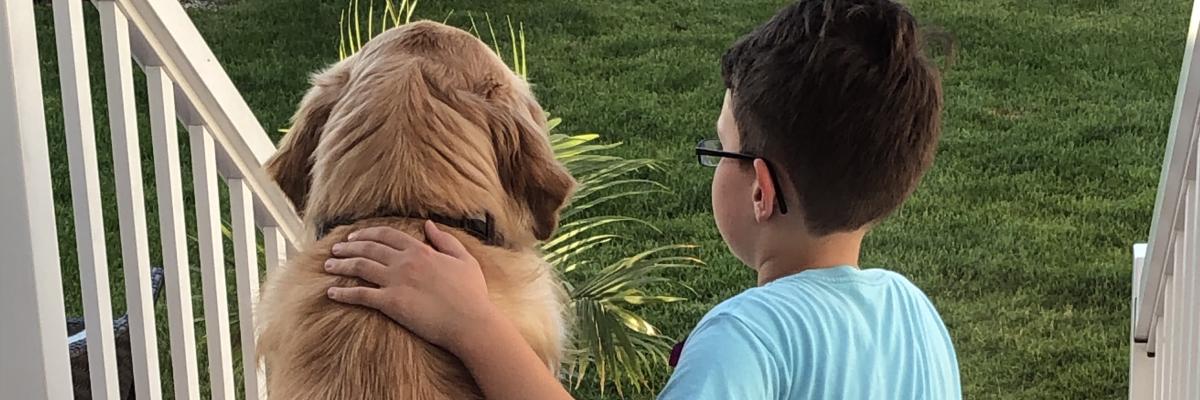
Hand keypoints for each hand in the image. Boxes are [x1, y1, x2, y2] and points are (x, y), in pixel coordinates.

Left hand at [324, 220, 500, 352]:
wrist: (470, 321)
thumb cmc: (471, 293)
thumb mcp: (464, 259)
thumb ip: (445, 240)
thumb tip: (429, 224)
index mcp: (421, 250)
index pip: (386, 235)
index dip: (366, 234)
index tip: (354, 237)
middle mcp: (405, 262)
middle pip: (368, 248)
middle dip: (348, 247)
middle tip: (335, 249)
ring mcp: (396, 282)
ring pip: (359, 267)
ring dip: (341, 265)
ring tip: (328, 265)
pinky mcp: (391, 303)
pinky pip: (360, 295)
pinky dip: (343, 293)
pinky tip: (331, 293)